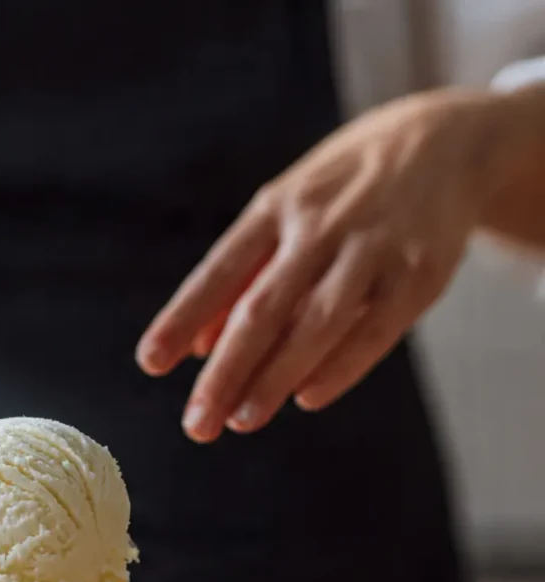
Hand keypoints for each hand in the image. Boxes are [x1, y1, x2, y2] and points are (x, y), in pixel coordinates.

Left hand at [136, 89, 504, 441]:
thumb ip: (242, 279)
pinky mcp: (419, 274)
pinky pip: (375, 329)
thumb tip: (195, 348)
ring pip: (316, 322)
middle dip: (226, 370)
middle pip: (262, 308)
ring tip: (240, 422)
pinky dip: (340, 367)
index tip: (150, 363)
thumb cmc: (341, 194)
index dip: (182, 317)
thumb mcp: (285, 213)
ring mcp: (372, 248)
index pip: (219, 271)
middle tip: (197, 424)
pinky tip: (306, 398)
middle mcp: (320, 226)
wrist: (446, 142)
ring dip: (274, 377)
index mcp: (275, 209)